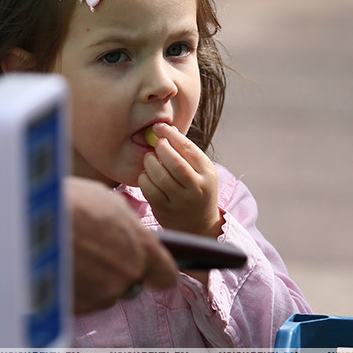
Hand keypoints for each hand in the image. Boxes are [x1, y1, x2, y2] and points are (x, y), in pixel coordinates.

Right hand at [68, 177, 177, 313]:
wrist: (27, 220)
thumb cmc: (68, 201)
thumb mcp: (106, 201)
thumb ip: (125, 224)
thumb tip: (126, 232)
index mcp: (141, 249)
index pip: (165, 275)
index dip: (157, 273)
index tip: (149, 271)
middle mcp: (126, 276)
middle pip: (128, 283)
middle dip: (113, 271)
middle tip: (90, 250)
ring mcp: (99, 295)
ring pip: (101, 293)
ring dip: (90, 280)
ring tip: (69, 254)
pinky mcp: (75, 307)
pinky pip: (78, 301)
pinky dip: (69, 288)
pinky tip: (56, 266)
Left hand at [138, 123, 222, 237]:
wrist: (200, 225)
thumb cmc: (197, 190)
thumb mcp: (202, 171)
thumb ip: (187, 153)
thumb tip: (166, 130)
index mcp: (207, 173)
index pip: (188, 149)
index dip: (171, 135)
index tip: (159, 127)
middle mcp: (196, 188)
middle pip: (174, 163)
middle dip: (160, 148)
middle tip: (155, 143)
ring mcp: (180, 201)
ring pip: (160, 176)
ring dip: (150, 162)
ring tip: (150, 158)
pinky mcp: (165, 210)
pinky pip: (149, 189)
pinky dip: (144, 178)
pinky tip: (147, 175)